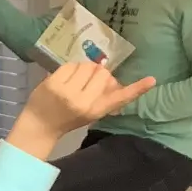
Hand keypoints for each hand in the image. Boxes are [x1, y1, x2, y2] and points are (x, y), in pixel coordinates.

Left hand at [6, 63, 154, 158]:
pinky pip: (70, 65)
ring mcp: (67, 92)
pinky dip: (70, 69)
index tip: (151, 81)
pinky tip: (65, 79)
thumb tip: (110, 76)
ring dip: (84, 69)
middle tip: (89, 81)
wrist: (40, 125)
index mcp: (95, 111)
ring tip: (76, 81)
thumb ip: (102, 96)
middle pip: (102, 72)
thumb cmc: (68, 118)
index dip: (136, 89)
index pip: (119, 98)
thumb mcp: (90, 113)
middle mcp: (83, 102)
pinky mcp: (53, 83)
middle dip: (98, 72)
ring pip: (86, 65)